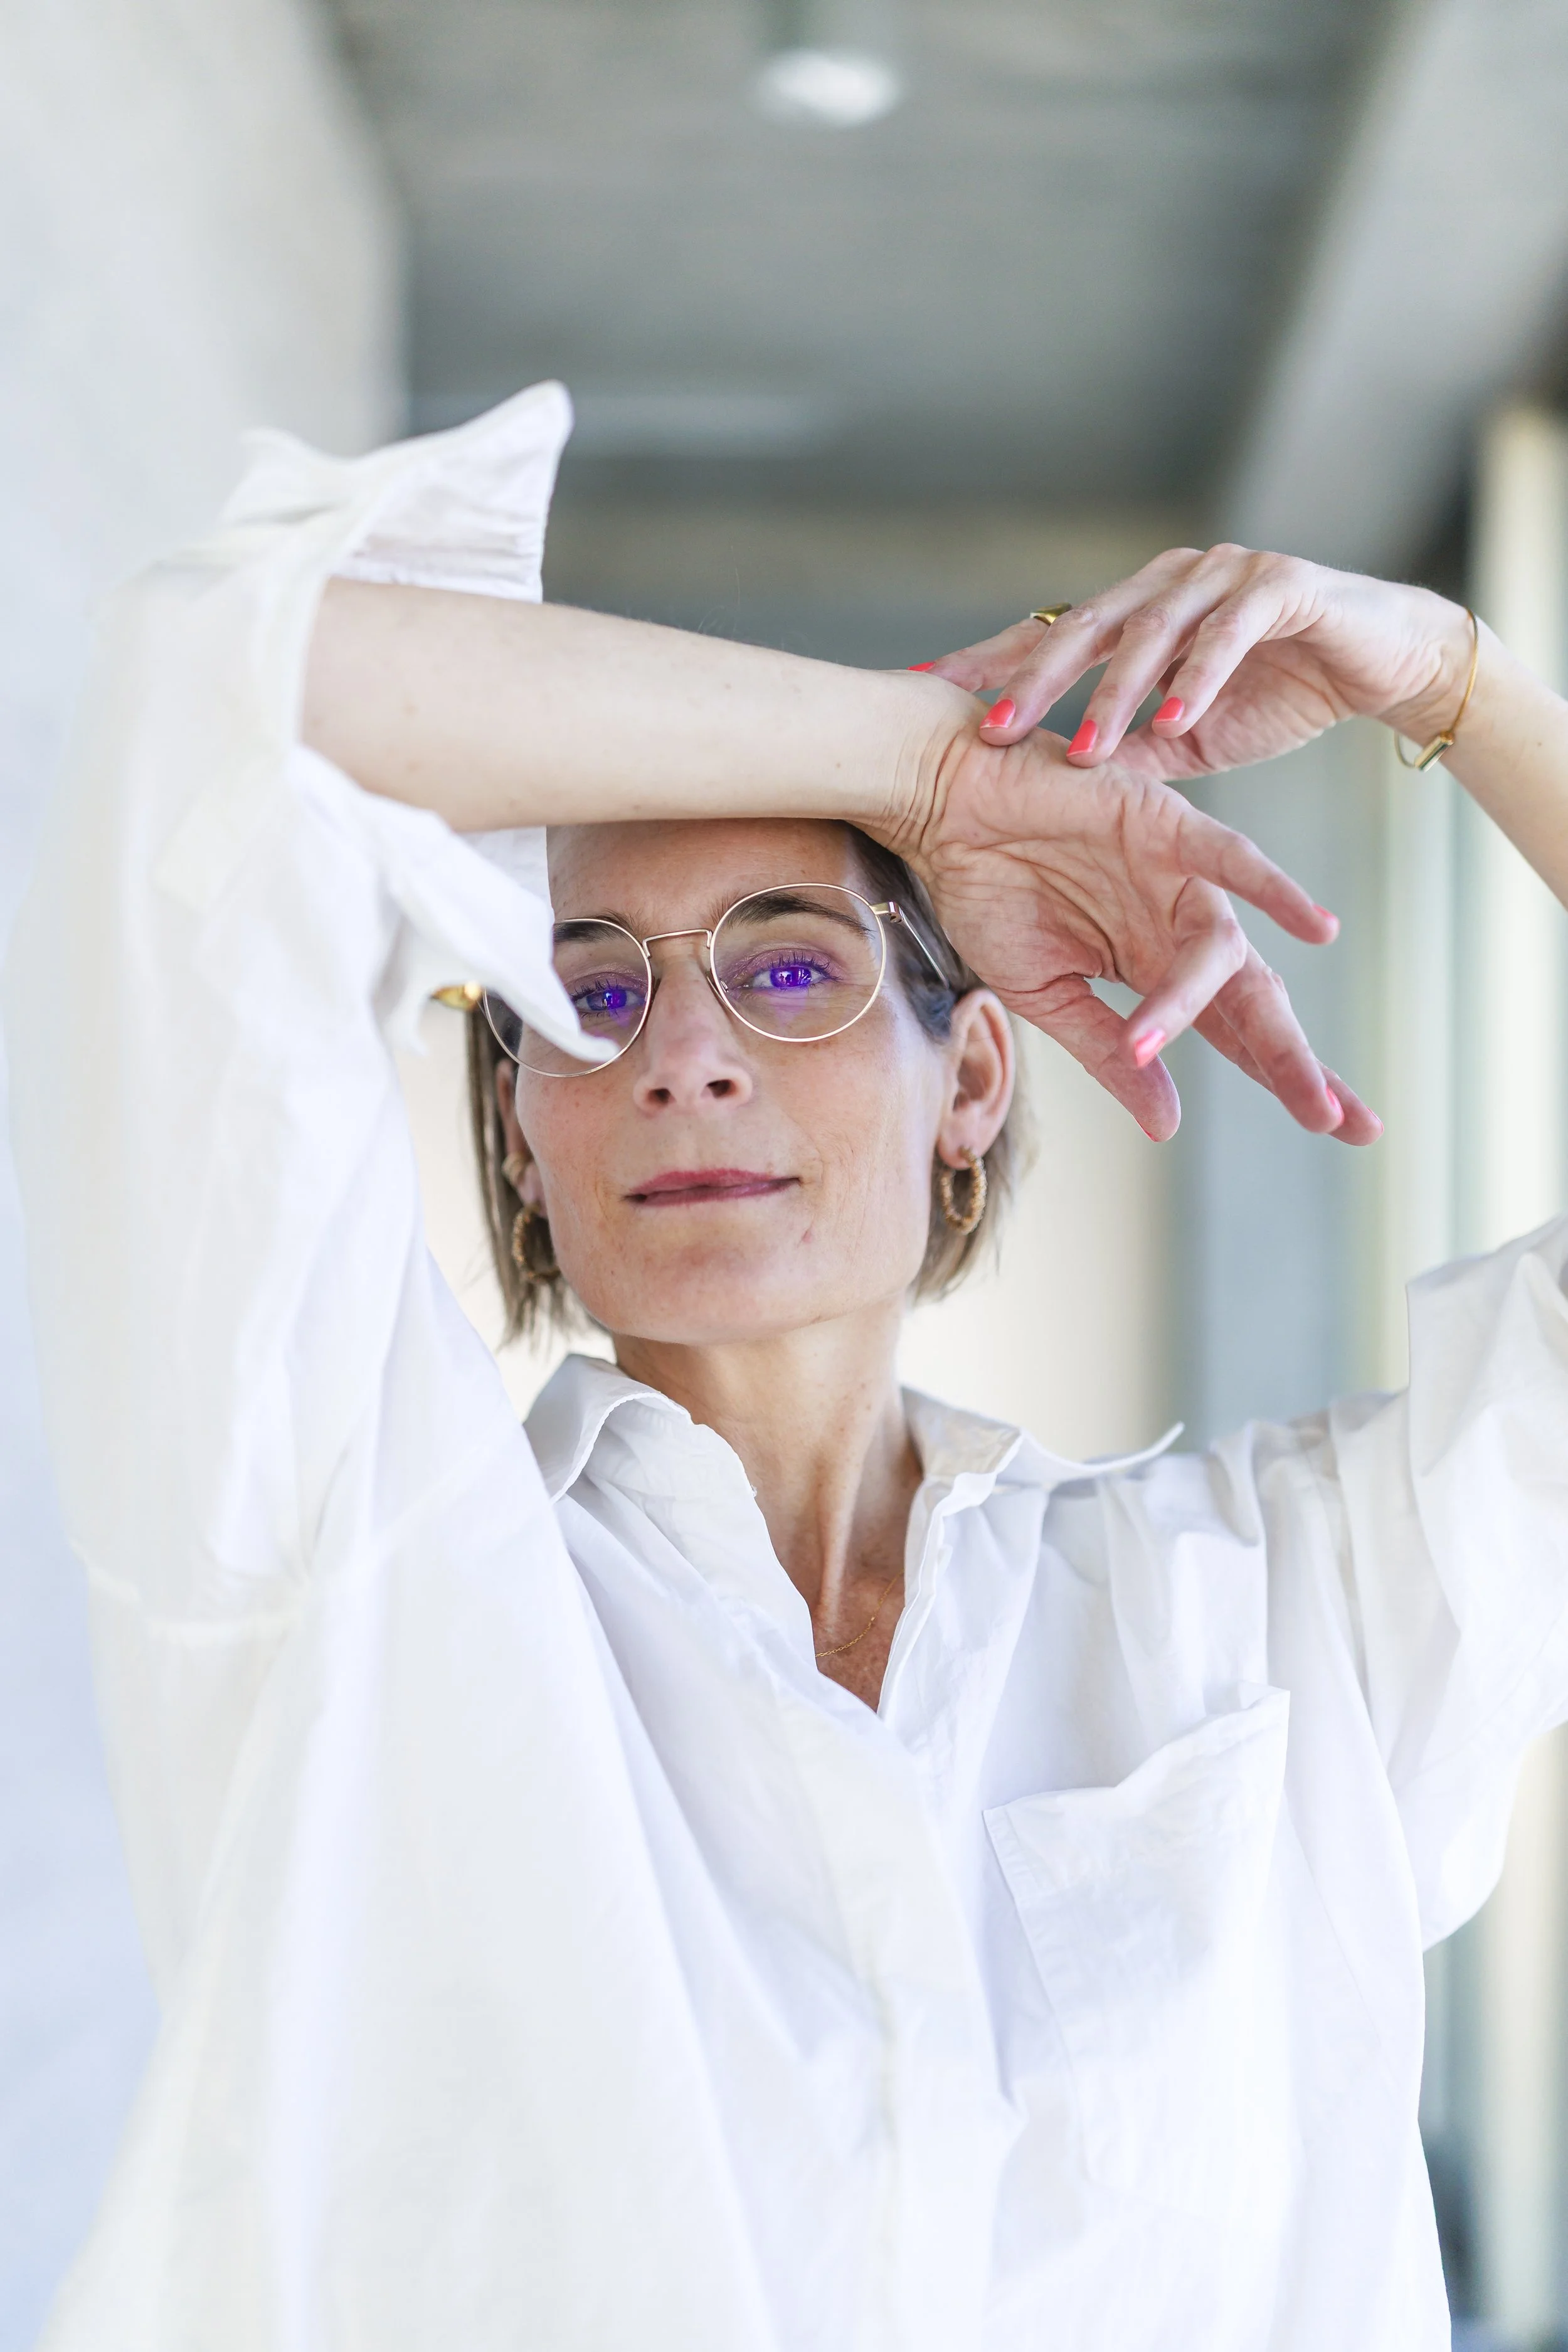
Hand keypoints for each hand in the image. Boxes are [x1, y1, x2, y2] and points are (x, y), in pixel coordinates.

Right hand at [889, 726, 1379, 1144]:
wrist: (939, 806)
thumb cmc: (984, 888)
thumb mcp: (1046, 995)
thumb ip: (1110, 1053)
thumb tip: (1167, 1127)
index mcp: (1153, 969)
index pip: (1232, 1034)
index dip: (1283, 1077)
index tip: (1339, 1128)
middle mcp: (1176, 926)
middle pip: (1255, 1002)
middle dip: (1300, 1063)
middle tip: (1349, 1123)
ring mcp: (1175, 876)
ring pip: (1229, 953)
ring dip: (1257, 1018)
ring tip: (1279, 1073)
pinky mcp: (1163, 825)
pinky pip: (1230, 860)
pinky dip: (1274, 891)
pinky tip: (1318, 927)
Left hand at [924, 544, 1473, 786]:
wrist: (1386, 666)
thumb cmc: (1280, 694)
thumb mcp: (1189, 738)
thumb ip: (1130, 750)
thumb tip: (1058, 786)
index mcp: (1139, 609)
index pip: (1052, 636)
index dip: (992, 665)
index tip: (931, 699)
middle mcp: (1171, 580)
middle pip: (1084, 627)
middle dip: (1033, 683)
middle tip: (990, 734)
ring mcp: (1225, 575)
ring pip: (1151, 632)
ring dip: (1114, 694)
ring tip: (1083, 753)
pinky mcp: (1281, 586)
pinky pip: (1227, 635)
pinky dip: (1198, 679)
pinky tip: (1173, 719)